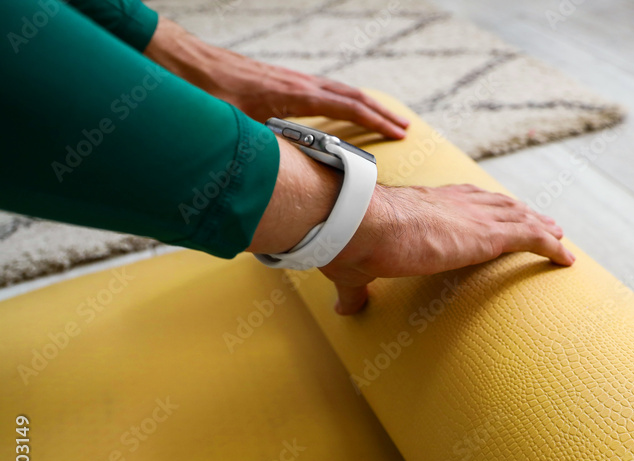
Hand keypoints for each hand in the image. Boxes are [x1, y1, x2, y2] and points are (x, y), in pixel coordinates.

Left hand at [144, 18, 408, 139]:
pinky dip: (343, 100)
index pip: (346, 106)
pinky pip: (322, 90)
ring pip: (339, 90)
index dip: (375, 121)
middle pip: (352, 95)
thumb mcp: (233, 128)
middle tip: (406, 128)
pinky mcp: (279, 81)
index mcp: (292, 94)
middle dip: (381, 112)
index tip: (399, 134)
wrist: (180, 60)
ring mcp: (289, 79)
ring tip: (385, 118)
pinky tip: (343, 110)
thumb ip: (259, 150)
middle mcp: (297, 83)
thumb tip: (277, 179)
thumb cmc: (203, 93)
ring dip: (365, 104)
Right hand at [320, 184, 575, 313]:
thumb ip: (356, 289)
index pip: (464, 200)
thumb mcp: (355, 267)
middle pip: (499, 204)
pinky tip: (566, 257)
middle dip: (520, 213)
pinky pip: (532, 238)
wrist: (362, 224)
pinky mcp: (487, 235)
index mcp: (426, 204)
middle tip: (539, 220)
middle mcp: (455, 203)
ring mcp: (474, 217)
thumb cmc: (353, 240)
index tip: (494, 212)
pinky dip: (552, 247)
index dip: (483, 206)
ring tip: (559, 236)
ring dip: (542, 227)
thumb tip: (344, 307)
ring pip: (520, 218)